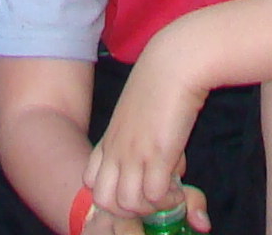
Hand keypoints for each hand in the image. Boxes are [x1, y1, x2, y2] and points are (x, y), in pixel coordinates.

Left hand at [87, 45, 207, 227]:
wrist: (175, 61)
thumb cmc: (163, 78)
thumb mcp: (140, 109)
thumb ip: (143, 135)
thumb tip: (167, 161)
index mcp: (110, 138)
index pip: (91, 180)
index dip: (112, 191)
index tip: (136, 185)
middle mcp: (117, 149)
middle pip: (103, 200)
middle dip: (127, 209)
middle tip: (151, 198)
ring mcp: (135, 153)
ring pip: (127, 205)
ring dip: (150, 207)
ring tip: (168, 192)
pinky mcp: (158, 154)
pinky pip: (155, 197)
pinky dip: (169, 199)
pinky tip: (180, 186)